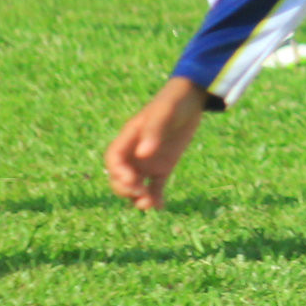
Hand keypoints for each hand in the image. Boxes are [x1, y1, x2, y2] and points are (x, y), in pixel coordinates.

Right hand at [104, 76, 210, 211]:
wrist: (191, 98)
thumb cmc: (174, 102)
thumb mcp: (164, 113)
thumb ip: (153, 131)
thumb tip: (142, 155)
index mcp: (129, 138)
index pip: (113, 159)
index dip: (117, 172)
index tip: (130, 180)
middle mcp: (134, 152)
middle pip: (120, 177)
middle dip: (126, 189)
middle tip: (141, 195)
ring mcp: (148, 162)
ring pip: (136, 185)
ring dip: (139, 197)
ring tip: (150, 205)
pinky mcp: (163, 167)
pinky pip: (155, 187)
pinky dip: (156, 198)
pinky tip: (161, 207)